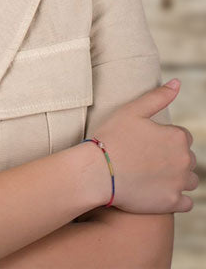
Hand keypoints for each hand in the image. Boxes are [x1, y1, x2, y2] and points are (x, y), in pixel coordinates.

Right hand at [93, 79, 197, 213]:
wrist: (97, 171)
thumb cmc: (111, 137)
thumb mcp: (131, 110)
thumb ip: (158, 97)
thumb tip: (177, 83)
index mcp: (177, 137)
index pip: (182, 136)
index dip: (163, 137)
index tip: (145, 142)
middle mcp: (185, 160)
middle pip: (187, 158)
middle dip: (172, 157)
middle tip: (145, 158)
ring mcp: (180, 183)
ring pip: (189, 180)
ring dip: (177, 177)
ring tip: (151, 174)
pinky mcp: (173, 203)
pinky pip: (186, 202)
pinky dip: (176, 197)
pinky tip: (157, 190)